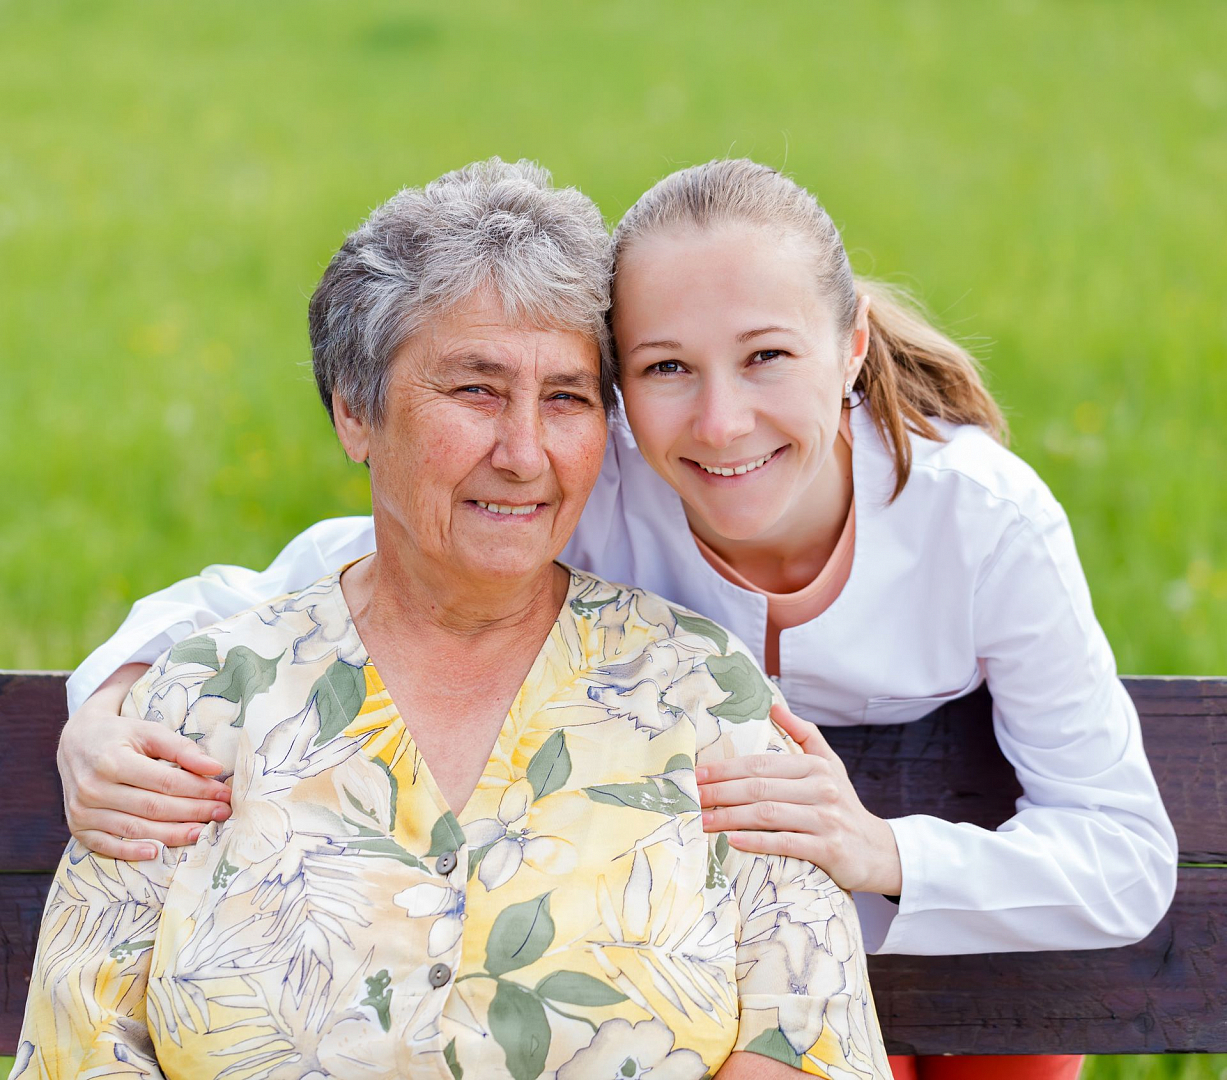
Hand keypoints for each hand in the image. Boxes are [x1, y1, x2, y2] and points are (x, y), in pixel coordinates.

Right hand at [58, 663, 232, 859]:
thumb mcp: (148, 731)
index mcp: (112, 760)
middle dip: (193, 812)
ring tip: (202, 832)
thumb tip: (215, 768)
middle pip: (154, 807)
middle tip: (222, 813)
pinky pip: (107, 846)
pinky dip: (132, 852)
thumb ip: (181, 748)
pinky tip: (157, 853)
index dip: (199, 790)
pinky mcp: (78, 826)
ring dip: (173, 834)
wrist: (76, 742)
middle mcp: (94, 788)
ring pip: (136, 828)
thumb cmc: (120, 735)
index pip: (166, 782)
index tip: (224, 794)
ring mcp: (83, 811)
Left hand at [696, 703, 902, 895]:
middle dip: (719, 791)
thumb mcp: (829, 764)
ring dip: (729, 817)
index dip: (725, 768)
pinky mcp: (829, 849)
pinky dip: (757, 841)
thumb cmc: (843, 805)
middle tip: (690, 797)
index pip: (761, 764)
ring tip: (701, 821)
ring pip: (768, 814)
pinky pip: (786, 843)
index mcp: (816, 765)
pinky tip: (733, 841)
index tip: (696, 774)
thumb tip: (773, 705)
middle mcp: (822, 788)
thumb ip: (804, 733)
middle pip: (759, 788)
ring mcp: (826, 819)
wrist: (879, 851)